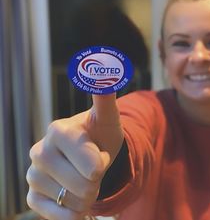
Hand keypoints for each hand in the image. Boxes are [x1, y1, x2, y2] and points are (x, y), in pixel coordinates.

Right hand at [26, 94, 123, 219]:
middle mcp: (40, 151)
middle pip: (84, 186)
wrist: (91, 153)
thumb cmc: (101, 134)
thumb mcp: (107, 116)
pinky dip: (73, 211)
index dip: (102, 163)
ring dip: (87, 195)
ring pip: (73, 202)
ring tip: (83, 178)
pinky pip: (57, 215)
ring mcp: (34, 174)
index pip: (93, 166)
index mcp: (58, 131)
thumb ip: (104, 95)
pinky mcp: (33, 195)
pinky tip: (74, 197)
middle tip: (92, 168)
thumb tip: (101, 71)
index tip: (99, 153)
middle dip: (96, 181)